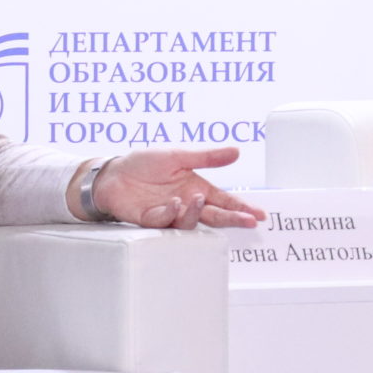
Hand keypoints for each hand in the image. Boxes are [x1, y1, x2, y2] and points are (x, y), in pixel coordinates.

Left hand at [90, 147, 265, 230]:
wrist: (113, 173)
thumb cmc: (145, 163)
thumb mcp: (178, 155)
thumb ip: (206, 157)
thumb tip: (236, 151)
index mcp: (196, 187)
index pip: (223, 200)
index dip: (241, 207)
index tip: (259, 214)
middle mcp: (186, 203)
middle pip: (214, 215)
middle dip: (232, 218)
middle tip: (248, 221)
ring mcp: (170, 213)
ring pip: (190, 221)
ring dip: (196, 212)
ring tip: (198, 199)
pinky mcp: (151, 219)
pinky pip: (165, 221)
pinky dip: (170, 212)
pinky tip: (173, 203)